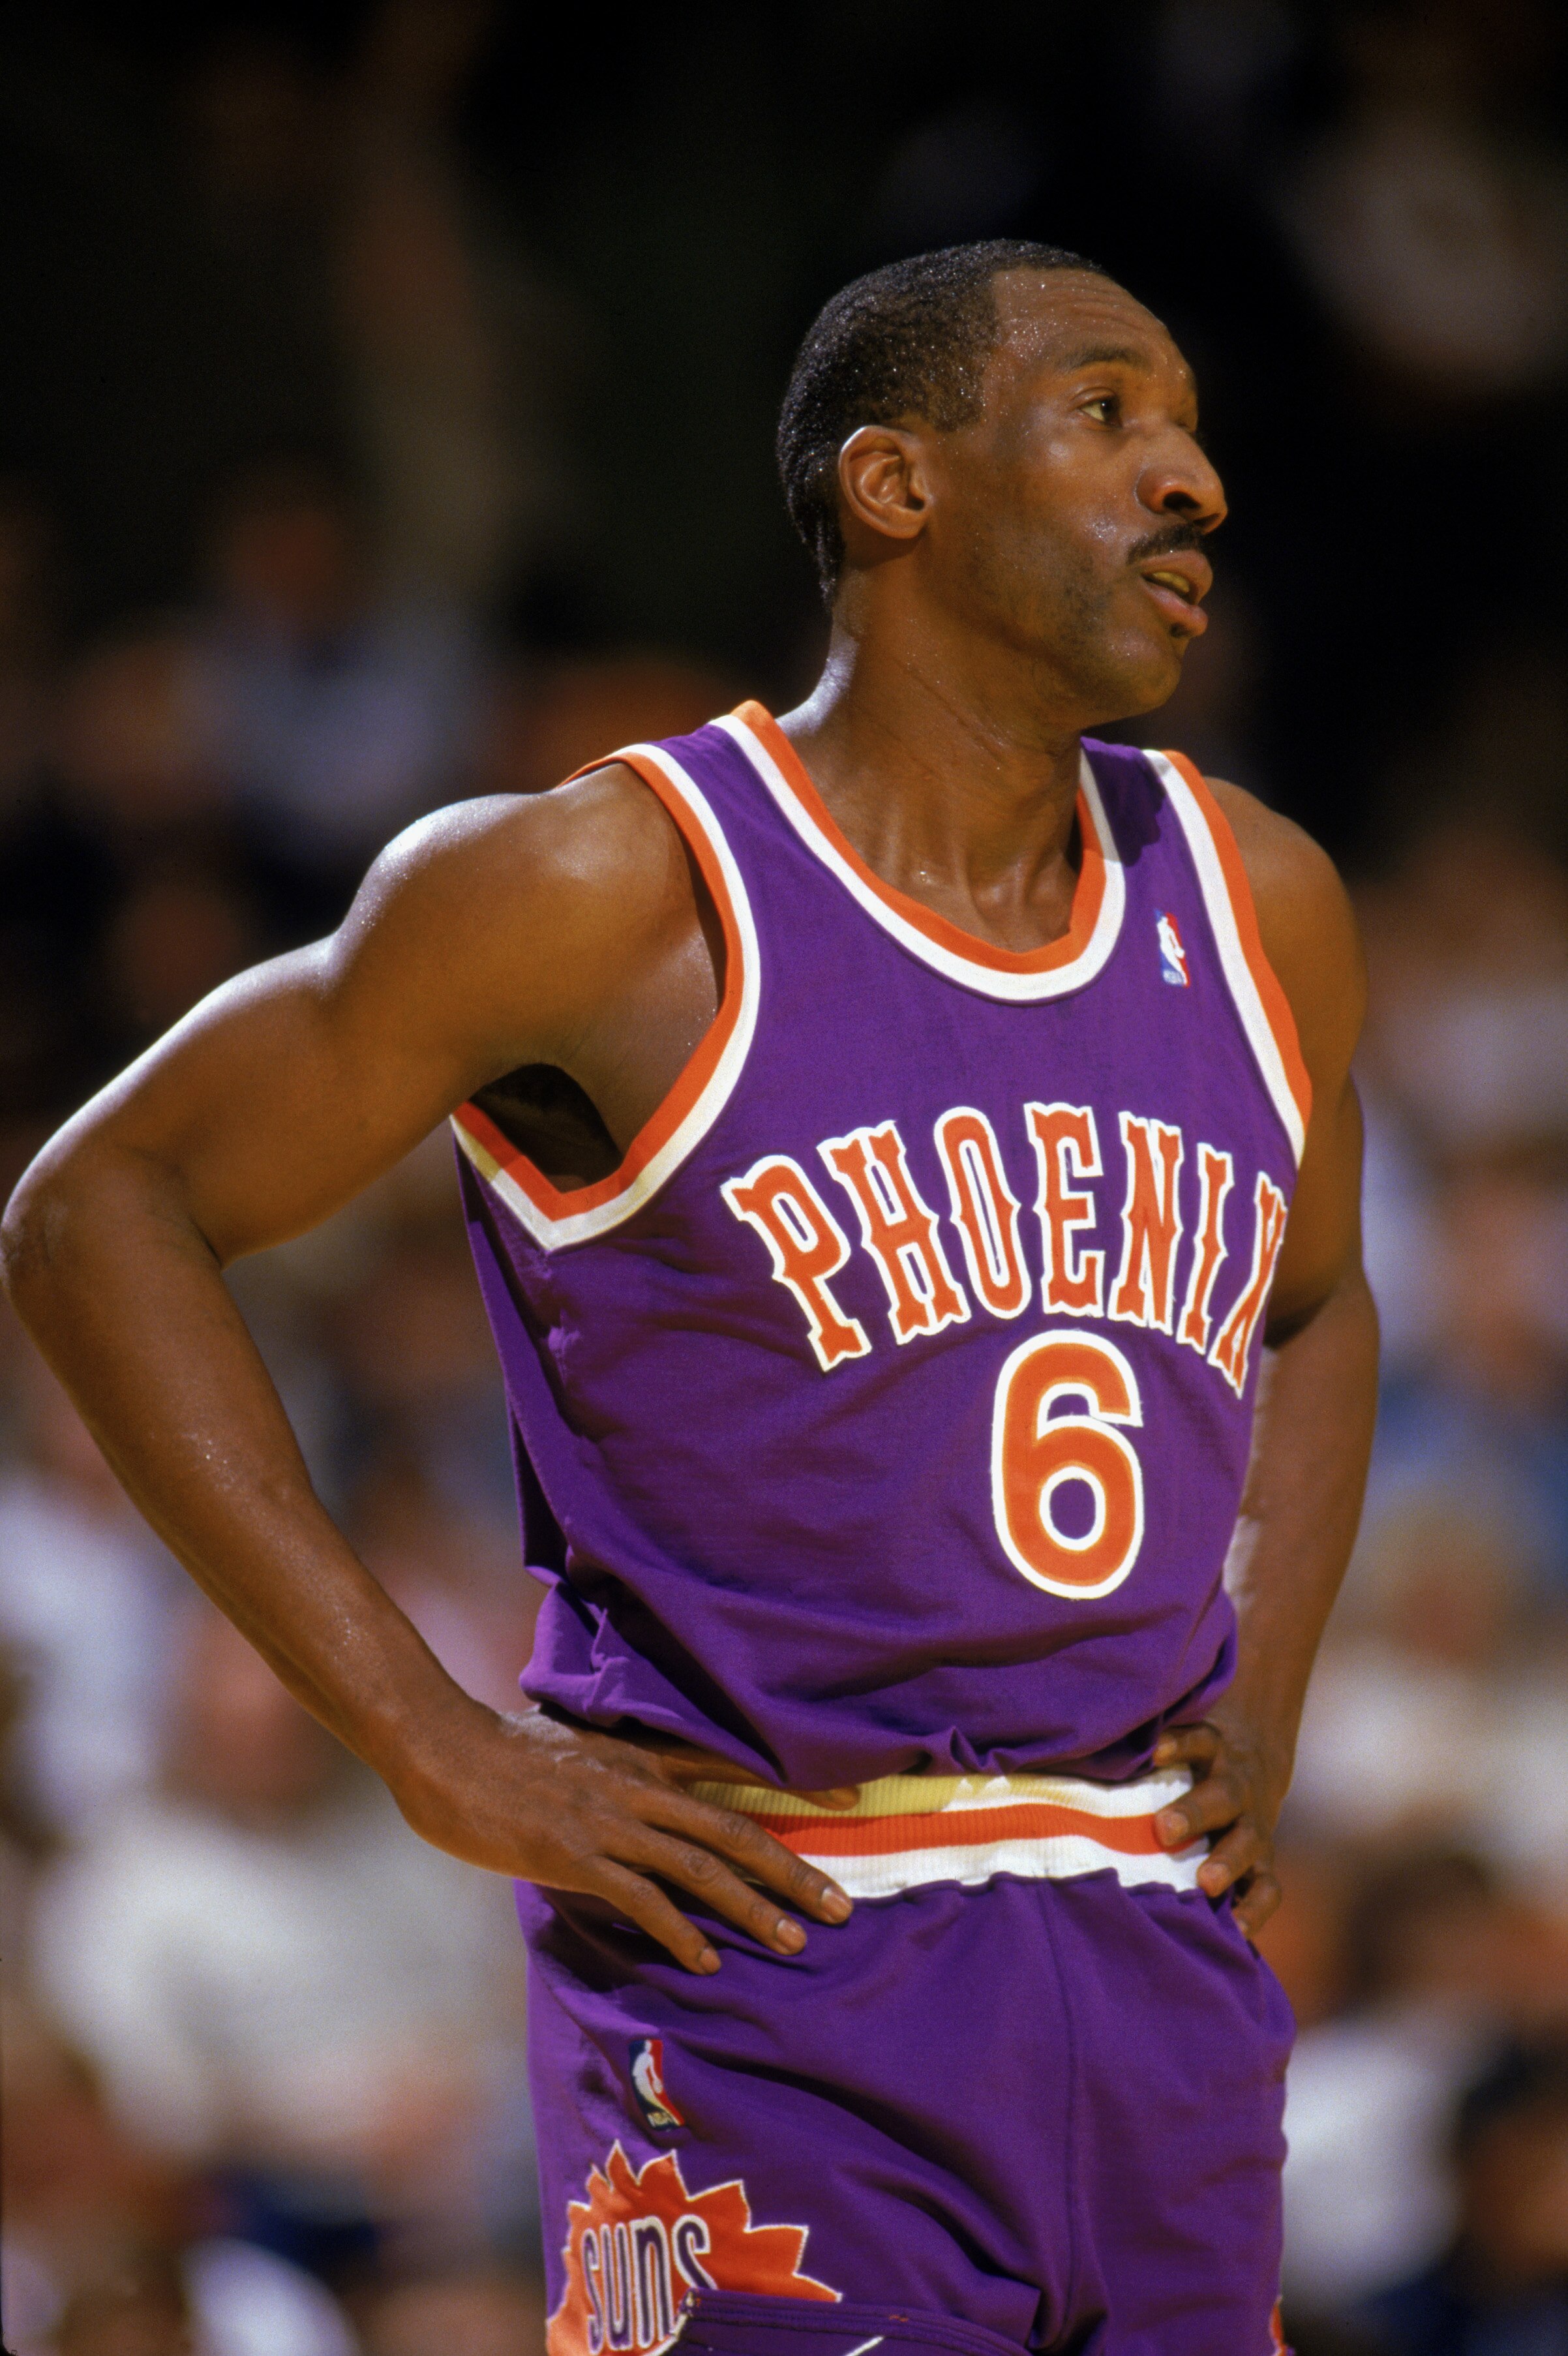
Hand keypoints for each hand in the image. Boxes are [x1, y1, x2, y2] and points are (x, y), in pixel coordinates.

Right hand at [388, 1698, 856, 1974]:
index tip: (851, 1805)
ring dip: (752, 1906)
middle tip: (839, 1906)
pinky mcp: (576, 1856)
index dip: (797, 1788)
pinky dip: (680, 1931)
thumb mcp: (576, 1746)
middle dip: (792, 1869)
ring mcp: (609, 1822)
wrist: (446, 1750)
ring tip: (792, 1940)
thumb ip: (619, 1770)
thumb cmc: (503, 1751)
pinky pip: (642, 1898)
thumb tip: (646, 1794)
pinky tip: (706, 1960)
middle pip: (735, 1827)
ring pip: (701, 1866)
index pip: (736, 1769)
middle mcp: (639, 1786)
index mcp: (643, 1756)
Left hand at [1150, 1709, 1290, 1938]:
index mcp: (1212, 1750)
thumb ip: (1139, 1756)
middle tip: (1164, 1829)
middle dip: (1193, 1813)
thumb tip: (1070, 1763)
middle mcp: (1236, 1787)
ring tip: (1206, 1884)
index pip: (1197, 1740)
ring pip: (1248, 1841)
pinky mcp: (1263, 1861)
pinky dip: (1255, 1908)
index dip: (1178, 1744)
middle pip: (1221, 1795)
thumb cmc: (1191, 1759)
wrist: (1255, 1763)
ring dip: (1227, 1862)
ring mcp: (1254, 1826)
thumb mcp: (1177, 1744)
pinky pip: (1267, 1886)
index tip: (1155, 1751)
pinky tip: (1236, 1929)